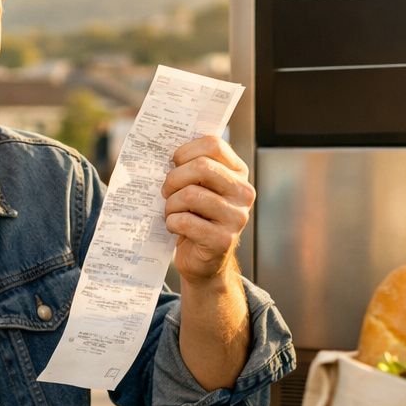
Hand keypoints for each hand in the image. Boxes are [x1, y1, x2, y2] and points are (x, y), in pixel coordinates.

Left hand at [162, 135, 254, 285]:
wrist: (204, 261)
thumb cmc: (196, 218)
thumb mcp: (199, 188)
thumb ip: (191, 167)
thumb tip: (162, 147)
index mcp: (238, 173)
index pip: (213, 145)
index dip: (185, 152)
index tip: (173, 164)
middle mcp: (243, 193)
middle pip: (201, 167)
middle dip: (173, 178)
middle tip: (165, 191)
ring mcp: (236, 217)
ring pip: (190, 195)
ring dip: (171, 204)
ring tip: (171, 212)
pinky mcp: (223, 240)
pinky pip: (186, 221)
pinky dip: (172, 223)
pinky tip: (175, 227)